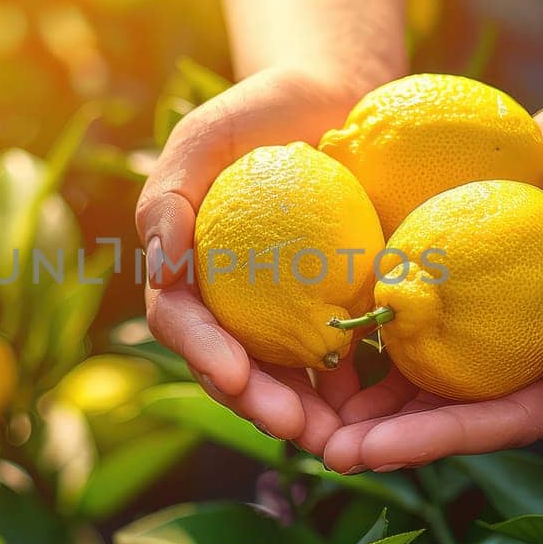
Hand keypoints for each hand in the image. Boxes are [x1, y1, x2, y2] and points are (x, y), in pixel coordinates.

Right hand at [136, 66, 386, 454]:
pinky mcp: (336, 313)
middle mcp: (229, 304)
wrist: (334, 101)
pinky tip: (381, 409)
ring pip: (287, 380)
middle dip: (259, 405)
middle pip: (234, 369)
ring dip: (308, 417)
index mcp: (188, 274)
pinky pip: (343, 361)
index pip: (184, 324)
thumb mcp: (206, 136)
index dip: (203, 354)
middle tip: (295, 427)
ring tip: (340, 442)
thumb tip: (161, 266)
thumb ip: (170, 193)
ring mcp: (282, 314)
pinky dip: (356, 391)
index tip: (233, 374)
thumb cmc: (260, 113)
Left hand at [321, 103, 542, 472]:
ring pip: (431, 392)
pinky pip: (414, 340)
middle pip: (462, 419)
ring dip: (374, 416)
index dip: (448, 438)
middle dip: (397, 444)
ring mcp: (495, 337)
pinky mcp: (463, 304)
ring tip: (313, 429)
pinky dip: (372, 358)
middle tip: (330, 455)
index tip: (382, 449)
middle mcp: (536, 364)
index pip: (513, 419)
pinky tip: (323, 365)